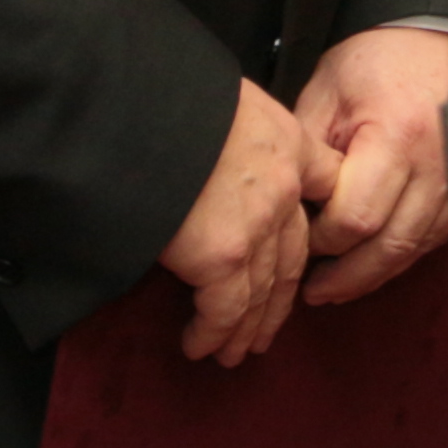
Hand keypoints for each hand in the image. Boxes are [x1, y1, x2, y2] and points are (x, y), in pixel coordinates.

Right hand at [160, 77, 335, 366]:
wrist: (122, 104)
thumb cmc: (156, 95)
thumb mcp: (217, 100)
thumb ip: (234, 135)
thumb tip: (212, 162)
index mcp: (287, 140)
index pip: (325, 185)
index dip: (317, 224)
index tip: (310, 253)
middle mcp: (285, 184)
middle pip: (294, 254)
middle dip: (279, 298)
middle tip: (266, 327)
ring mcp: (257, 223)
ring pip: (264, 290)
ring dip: (247, 326)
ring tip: (234, 351)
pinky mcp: (221, 255)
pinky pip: (225, 309)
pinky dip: (213, 332)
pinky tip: (201, 346)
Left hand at [293, 23, 447, 305]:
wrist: (446, 40)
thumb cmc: (385, 59)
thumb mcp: (328, 91)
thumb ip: (307, 149)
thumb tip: (288, 204)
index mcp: (397, 138)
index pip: (354, 217)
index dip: (321, 239)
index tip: (298, 236)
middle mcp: (436, 167)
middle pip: (388, 246)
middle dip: (345, 274)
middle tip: (311, 290)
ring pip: (412, 251)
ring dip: (371, 274)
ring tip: (334, 288)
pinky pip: (431, 240)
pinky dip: (398, 257)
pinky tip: (371, 265)